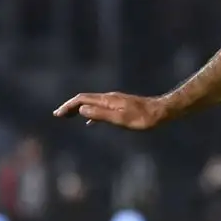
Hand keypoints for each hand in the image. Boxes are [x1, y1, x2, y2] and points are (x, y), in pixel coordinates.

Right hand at [52, 90, 166, 128]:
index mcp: (108, 100)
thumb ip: (101, 114)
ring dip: (79, 109)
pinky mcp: (121, 106)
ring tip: (69, 117)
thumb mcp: (121, 119)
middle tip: (58, 115)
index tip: (58, 114)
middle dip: (70, 107)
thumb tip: (82, 110)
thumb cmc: (143, 118)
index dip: (69, 106)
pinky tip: (89, 122)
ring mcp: (115, 101)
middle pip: (85, 99)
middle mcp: (109, 98)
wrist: (162, 112)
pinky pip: (100, 109)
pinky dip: (91, 114)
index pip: (82, 99)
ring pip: (92, 104)